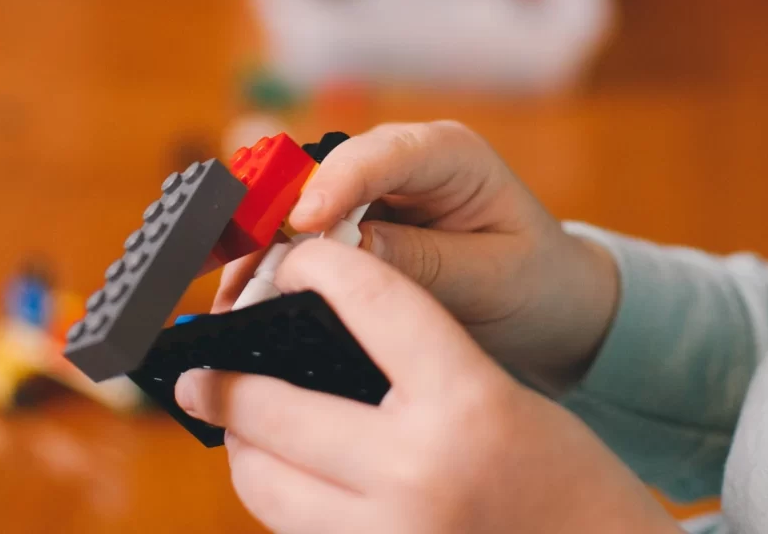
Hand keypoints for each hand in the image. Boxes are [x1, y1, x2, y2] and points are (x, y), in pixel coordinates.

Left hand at [180, 240, 678, 533]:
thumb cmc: (570, 483)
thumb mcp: (505, 398)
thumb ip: (418, 363)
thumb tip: (320, 337)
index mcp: (466, 405)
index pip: (371, 301)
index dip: (318, 265)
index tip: (291, 261)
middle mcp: (418, 474)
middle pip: (275, 405)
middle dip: (224, 379)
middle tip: (197, 369)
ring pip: (264, 484)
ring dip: (241, 445)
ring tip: (236, 423)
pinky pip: (294, 533)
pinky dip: (279, 499)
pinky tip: (284, 476)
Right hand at [215, 122, 618, 393]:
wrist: (549, 299)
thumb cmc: (533, 281)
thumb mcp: (491, 277)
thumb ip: (422, 261)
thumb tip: (345, 251)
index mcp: (449, 154)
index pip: (383, 155)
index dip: (336, 184)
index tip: (304, 224)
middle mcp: (402, 158)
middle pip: (324, 172)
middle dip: (278, 219)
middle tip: (243, 273)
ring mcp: (375, 186)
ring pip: (301, 200)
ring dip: (265, 245)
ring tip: (233, 295)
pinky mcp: (357, 217)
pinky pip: (305, 231)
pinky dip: (276, 261)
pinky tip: (251, 295)